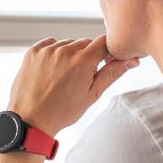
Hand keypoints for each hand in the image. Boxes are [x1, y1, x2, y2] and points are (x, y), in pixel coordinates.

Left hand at [8, 35, 138, 136]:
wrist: (30, 120)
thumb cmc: (63, 111)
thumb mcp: (92, 94)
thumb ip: (112, 73)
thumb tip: (132, 60)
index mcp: (82, 61)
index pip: (104, 42)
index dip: (107, 52)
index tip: (105, 62)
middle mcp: (64, 50)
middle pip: (85, 43)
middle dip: (88, 56)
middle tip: (82, 77)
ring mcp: (46, 50)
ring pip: (68, 44)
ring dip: (70, 55)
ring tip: (64, 77)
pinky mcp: (33, 52)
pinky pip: (50, 44)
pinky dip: (54, 53)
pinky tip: (53, 71)